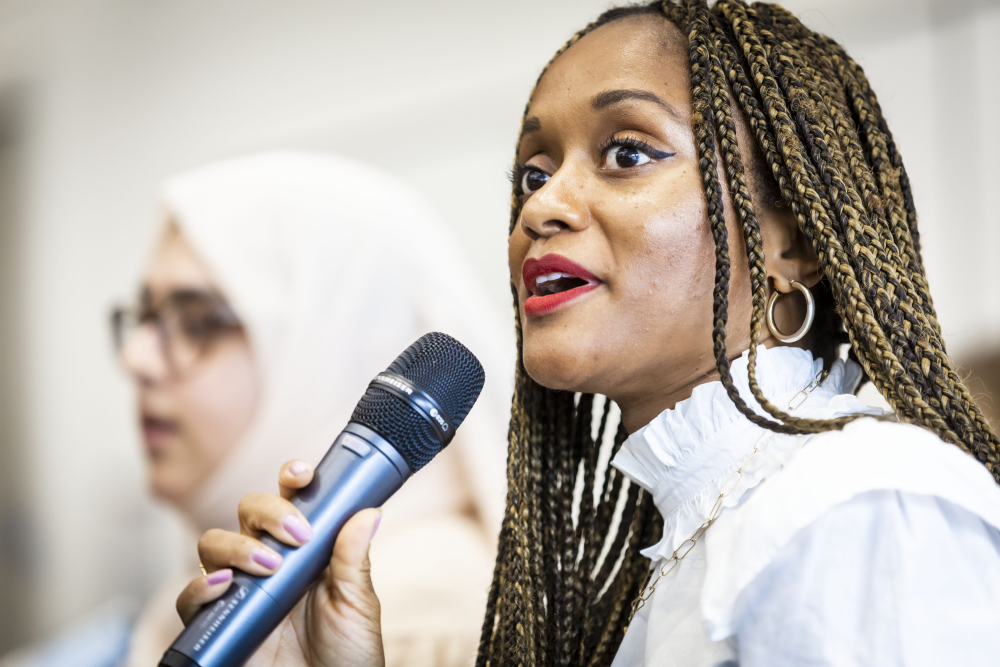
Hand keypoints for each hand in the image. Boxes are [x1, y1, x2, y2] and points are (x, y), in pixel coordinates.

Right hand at [176, 460, 384, 666]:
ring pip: (214, 542)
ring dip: (237, 545)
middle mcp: (268, 561)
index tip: (302, 475)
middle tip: (297, 535)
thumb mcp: (357, 605)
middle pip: (248, 511)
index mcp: (305, 549)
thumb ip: (355, 560)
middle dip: (269, 511)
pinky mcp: (217, 622)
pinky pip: (191, 597)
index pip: (290, 500)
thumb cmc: (346, 654)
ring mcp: (239, 589)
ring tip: (268, 566)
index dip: (291, 479)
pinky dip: (199, 586)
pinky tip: (224, 585)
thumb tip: (369, 512)